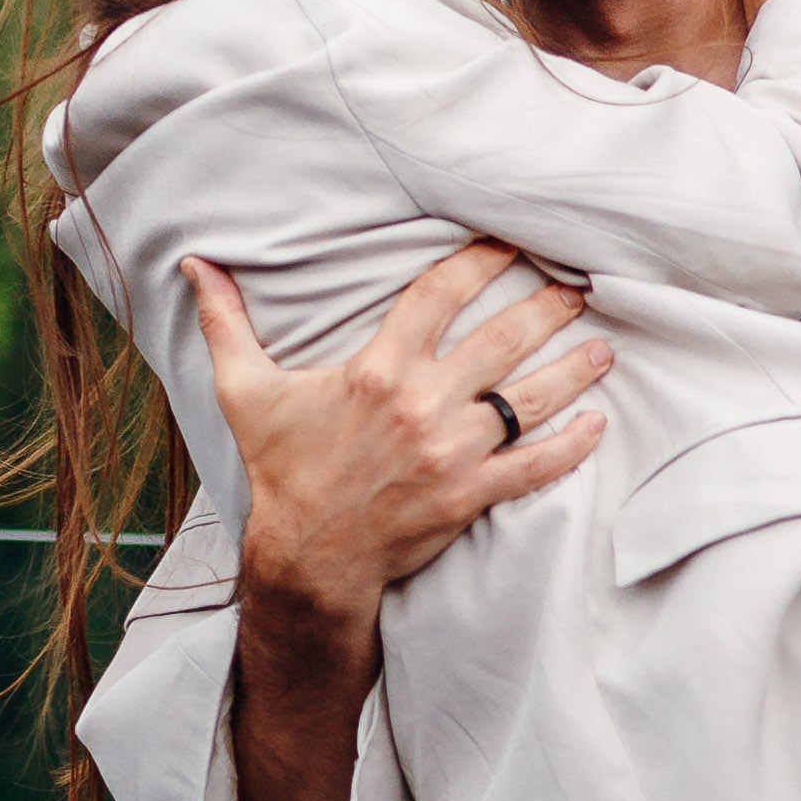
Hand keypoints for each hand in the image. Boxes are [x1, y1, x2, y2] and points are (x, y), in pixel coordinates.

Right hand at [181, 239, 612, 615]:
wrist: (306, 556)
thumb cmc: (281, 469)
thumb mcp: (246, 391)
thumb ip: (227, 323)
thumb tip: (195, 265)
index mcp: (376, 369)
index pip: (439, 295)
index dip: (480, 262)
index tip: (512, 244)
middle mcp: (420, 403)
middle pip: (500, 340)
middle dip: (547, 308)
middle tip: (580, 287)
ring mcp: (450, 451)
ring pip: (528, 399)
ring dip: (574, 370)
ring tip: (605, 348)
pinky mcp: (469, 495)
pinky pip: (533, 466)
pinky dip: (571, 446)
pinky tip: (597, 424)